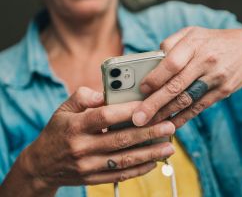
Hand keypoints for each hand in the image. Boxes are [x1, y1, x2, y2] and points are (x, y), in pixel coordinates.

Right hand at [17, 87, 174, 192]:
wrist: (41, 165)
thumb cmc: (57, 132)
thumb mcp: (63, 109)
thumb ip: (83, 97)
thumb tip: (105, 93)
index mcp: (76, 126)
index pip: (105, 116)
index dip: (128, 111)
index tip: (149, 105)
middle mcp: (82, 147)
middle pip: (120, 139)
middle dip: (148, 133)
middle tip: (169, 127)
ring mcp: (88, 165)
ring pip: (124, 160)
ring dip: (149, 154)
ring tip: (168, 147)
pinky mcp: (93, 178)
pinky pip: (119, 175)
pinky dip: (138, 170)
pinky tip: (153, 162)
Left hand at [132, 27, 241, 127]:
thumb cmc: (213, 41)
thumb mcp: (192, 32)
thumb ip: (170, 44)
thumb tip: (151, 63)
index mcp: (194, 43)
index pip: (171, 63)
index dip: (155, 78)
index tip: (142, 90)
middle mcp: (205, 61)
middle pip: (176, 86)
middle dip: (154, 104)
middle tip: (138, 118)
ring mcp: (216, 78)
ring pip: (187, 100)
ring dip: (167, 114)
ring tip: (150, 124)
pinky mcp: (222, 92)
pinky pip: (199, 107)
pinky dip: (184, 118)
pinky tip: (171, 125)